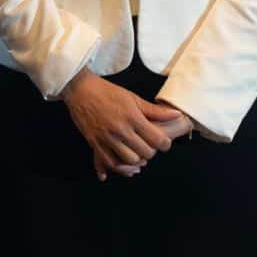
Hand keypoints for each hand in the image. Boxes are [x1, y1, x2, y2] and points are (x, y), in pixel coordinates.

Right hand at [61, 71, 192, 179]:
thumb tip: (176, 115)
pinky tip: (121, 163)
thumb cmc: (107, 92)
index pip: (157, 140)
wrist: (80, 90)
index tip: (162, 142)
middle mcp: (120, 129)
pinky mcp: (94, 143)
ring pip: (129, 161)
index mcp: (132, 117)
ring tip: (135, 152)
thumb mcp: (133, 98)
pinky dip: (117, 166)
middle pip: (145, 153)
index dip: (165, 144)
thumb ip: (155, 111)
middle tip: (148, 145)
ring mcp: (106, 138)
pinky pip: (109, 162)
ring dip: (136, 160)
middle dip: (151, 152)